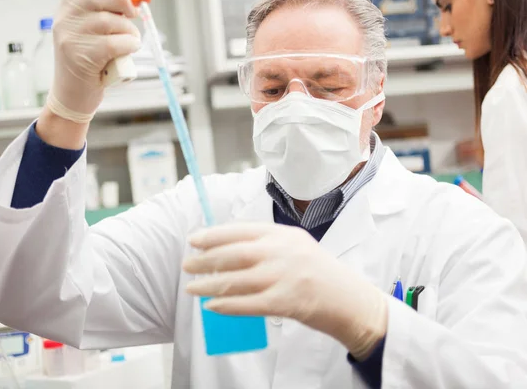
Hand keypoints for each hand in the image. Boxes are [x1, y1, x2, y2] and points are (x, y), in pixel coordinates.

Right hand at [48, 0, 141, 122]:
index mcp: (68, 5)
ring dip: (129, 32)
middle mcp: (66, 17)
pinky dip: (129, 46)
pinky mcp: (83, 55)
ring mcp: (72, 36)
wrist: (72, 97)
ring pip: (113, 21)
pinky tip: (127, 51)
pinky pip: (117, 43)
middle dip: (124, 2)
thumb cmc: (88, 62)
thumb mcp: (90, 30)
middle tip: (133, 13)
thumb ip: (106, 11)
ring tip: (128, 42)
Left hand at [183, 223, 387, 359]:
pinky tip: (212, 306)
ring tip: (192, 287)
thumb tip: (225, 248)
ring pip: (236, 280)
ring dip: (209, 284)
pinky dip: (226, 306)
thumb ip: (266, 243)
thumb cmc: (317, 271)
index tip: (194, 240)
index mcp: (283, 234)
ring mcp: (284, 277)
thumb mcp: (295, 245)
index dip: (213, 235)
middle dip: (205, 259)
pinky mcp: (285, 302)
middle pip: (234, 254)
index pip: (240, 230)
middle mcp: (282, 252)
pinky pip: (247, 304)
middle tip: (187, 264)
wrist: (349, 299)